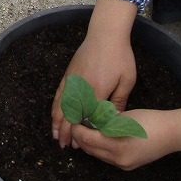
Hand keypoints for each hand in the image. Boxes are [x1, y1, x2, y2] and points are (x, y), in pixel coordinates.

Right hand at [50, 0, 138, 147]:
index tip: (80, 144)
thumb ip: (119, 101)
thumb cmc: (120, 56)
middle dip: (66, 132)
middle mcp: (81, 88)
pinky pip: (59, 94)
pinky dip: (55, 106)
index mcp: (97, 92)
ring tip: (56, 136)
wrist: (106, 33)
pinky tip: (54, 114)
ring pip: (61, 106)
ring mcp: (72, 81)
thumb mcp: (126, 80)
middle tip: (65, 146)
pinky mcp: (69, 75)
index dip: (82, 132)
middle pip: (70, 115)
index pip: (87, 118)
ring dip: (57, 122)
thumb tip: (114, 120)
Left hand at [69, 108, 173, 169]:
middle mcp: (118, 159)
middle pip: (90, 149)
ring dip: (89, 144)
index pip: (87, 139)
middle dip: (80, 137)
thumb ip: (105, 121)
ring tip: (86, 130)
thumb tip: (89, 121)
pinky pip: (107, 158)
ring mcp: (123, 165)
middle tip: (76, 124)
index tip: (73, 120)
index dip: (77, 130)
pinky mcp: (127, 166)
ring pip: (97, 155)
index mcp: (117, 145)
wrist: (173, 134)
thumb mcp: (125, 117)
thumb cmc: (151, 120)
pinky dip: (100, 148)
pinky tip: (100, 138)